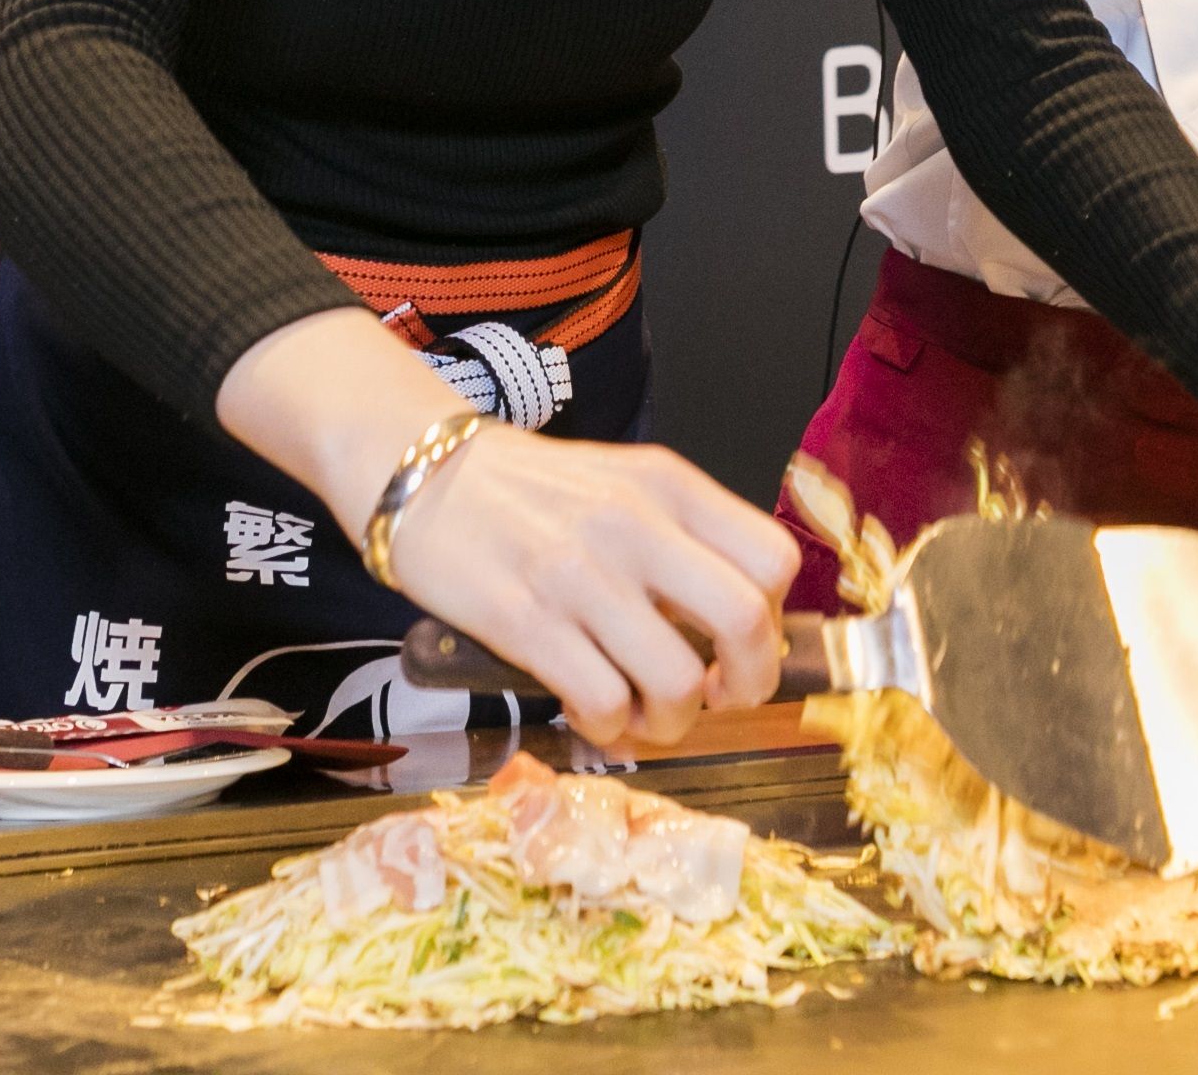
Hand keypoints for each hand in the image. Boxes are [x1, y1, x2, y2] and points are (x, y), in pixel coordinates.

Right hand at [377, 424, 797, 753]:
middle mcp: (636, 525)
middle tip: (715, 696)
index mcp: (670, 485)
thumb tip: (738, 625)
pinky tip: (589, 709)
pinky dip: (608, 726)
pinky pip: (603, 703)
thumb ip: (682, 539)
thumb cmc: (530, 490)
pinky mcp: (526, 621)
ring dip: (670, 720)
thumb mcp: (624, 484)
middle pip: (746, 623)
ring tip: (641, 712)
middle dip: (747, 684)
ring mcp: (582, 574)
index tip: (741, 645)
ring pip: (677, 681)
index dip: (773, 620)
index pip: (773, 560)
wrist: (423, 471)